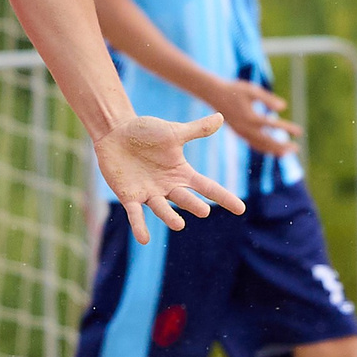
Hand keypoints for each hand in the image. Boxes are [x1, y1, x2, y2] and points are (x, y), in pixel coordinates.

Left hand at [92, 114, 245, 243]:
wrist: (116, 133)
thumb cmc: (146, 133)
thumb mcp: (173, 132)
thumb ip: (197, 130)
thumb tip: (221, 117)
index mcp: (181, 173)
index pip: (207, 187)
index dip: (223, 197)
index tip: (240, 209)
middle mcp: (168, 187)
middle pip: (185, 198)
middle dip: (194, 204)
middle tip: (204, 211)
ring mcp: (149, 194)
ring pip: (162, 208)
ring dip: (170, 217)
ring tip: (179, 224)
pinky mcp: (129, 196)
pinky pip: (135, 214)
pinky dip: (139, 226)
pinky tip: (144, 239)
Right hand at [196, 76, 300, 158]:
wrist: (213, 94)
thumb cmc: (235, 89)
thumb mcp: (253, 91)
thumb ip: (268, 100)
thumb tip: (283, 107)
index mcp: (250, 117)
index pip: (273, 126)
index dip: (287, 129)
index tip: (300, 132)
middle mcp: (246, 128)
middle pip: (267, 142)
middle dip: (282, 146)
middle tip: (297, 149)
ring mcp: (241, 132)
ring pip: (260, 146)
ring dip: (274, 150)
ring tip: (287, 152)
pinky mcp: (238, 133)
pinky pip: (253, 144)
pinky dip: (264, 148)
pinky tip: (272, 148)